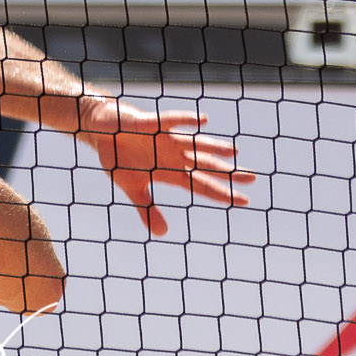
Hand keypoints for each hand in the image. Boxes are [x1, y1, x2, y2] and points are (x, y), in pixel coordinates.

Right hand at [76, 95, 254, 237]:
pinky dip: (186, 121)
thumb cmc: (119, 156)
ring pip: (195, 144)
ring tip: (234, 151)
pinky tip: (203, 121)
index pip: (202, 185)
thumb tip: (162, 234)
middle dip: (228, 172)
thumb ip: (147, 209)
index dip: (222, 193)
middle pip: (205, 165)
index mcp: (171, 172)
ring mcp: (165, 139)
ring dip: (213, 147)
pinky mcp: (152, 124)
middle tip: (253, 178)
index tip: (244, 201)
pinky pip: (172, 122)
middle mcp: (174, 155)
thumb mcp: (131, 187)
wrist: (102, 129)